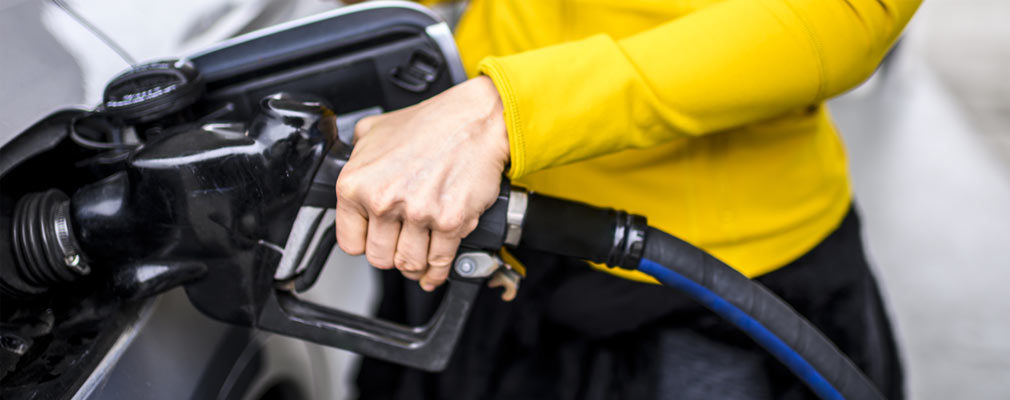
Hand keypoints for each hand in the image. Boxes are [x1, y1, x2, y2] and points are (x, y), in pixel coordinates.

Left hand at [335, 76, 508, 290]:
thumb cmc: (431, 123)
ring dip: (414, 266)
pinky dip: (437, 272)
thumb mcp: (374, 131)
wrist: (475, 121)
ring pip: (409, 264)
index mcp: (358, 183)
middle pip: (380, 258)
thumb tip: (353, 175)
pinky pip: (440, 261)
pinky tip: (434, 271)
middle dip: (391, 255)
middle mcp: (384, 200)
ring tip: (418, 259)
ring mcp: (418, 213)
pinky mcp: (450, 221)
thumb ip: (356, 157)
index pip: (350, 242)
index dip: (365, 243)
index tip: (374, 240)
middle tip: (400, 246)